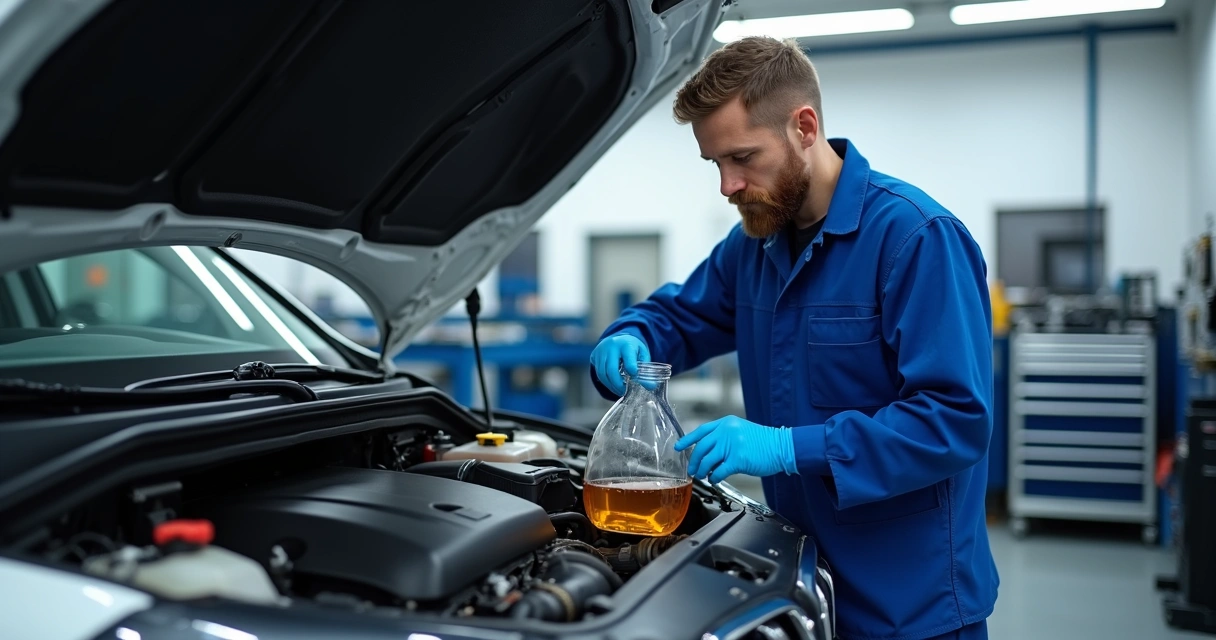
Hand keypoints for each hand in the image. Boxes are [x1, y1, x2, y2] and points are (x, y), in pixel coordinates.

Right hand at [591, 334, 649, 395]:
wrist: (618, 339)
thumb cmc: (632, 349)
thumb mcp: (642, 354)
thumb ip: (646, 369)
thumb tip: (651, 387)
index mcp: (626, 344)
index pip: (628, 358)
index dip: (631, 369)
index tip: (634, 378)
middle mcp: (611, 346)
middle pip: (611, 369)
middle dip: (618, 384)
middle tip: (625, 391)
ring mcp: (600, 351)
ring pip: (602, 373)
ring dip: (611, 385)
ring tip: (619, 390)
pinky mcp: (594, 356)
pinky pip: (598, 373)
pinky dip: (606, 382)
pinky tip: (613, 385)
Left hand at [674, 416, 795, 483]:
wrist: (781, 447)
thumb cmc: (763, 442)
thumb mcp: (741, 432)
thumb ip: (724, 438)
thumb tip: (707, 453)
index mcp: (726, 423)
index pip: (702, 431)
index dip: (688, 439)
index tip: (678, 447)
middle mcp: (727, 432)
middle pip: (701, 448)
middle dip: (694, 461)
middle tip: (692, 470)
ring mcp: (732, 445)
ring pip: (708, 461)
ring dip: (702, 471)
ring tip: (702, 475)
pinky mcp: (738, 460)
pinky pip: (719, 471)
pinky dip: (714, 477)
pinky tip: (714, 479)